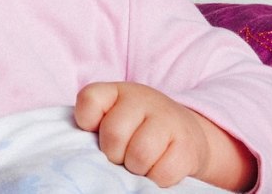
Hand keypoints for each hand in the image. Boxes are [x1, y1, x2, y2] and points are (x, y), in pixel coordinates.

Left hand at [75, 82, 255, 190]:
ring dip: (136, 167)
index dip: (86, 122)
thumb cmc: (136, 128)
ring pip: (139, 155)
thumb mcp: (112, 116)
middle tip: (121, 154)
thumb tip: (83, 152)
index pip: (89, 99)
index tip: (95, 131)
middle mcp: (143, 99)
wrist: (184, 132)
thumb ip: (94, 125)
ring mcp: (168, 120)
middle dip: (113, 153)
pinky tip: (158, 167)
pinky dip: (157, 178)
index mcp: (116, 91)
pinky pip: (163, 173)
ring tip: (139, 162)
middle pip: (114, 134)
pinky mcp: (188, 146)